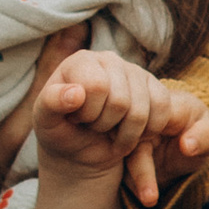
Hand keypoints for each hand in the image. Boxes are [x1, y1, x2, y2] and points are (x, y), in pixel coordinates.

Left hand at [34, 52, 208, 205]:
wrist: (81, 149)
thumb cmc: (61, 131)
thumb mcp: (45, 122)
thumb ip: (51, 103)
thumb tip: (75, 93)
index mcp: (81, 61)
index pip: (97, 86)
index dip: (88, 113)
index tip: (76, 118)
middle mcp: (109, 59)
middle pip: (121, 101)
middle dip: (105, 125)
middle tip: (93, 126)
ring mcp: (135, 72)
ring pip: (142, 110)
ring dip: (124, 133)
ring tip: (109, 130)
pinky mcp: (155, 88)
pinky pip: (162, 111)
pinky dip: (146, 132)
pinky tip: (129, 132)